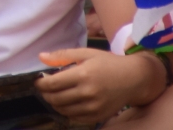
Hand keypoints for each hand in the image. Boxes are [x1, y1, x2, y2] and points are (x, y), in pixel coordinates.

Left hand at [36, 49, 162, 122]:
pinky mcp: (99, 116)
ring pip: (63, 110)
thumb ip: (62, 56)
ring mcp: (94, 107)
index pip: (52, 84)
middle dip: (46, 94)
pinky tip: (68, 102)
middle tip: (46, 89)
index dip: (41, 84)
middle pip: (55, 99)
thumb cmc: (107, 63)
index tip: (39, 81)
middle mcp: (88, 93)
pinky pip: (75, 118)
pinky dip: (67, 111)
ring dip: (55, 103)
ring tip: (56, 95)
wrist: (133, 79)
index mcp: (83, 75)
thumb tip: (41, 57)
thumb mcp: (86, 53)